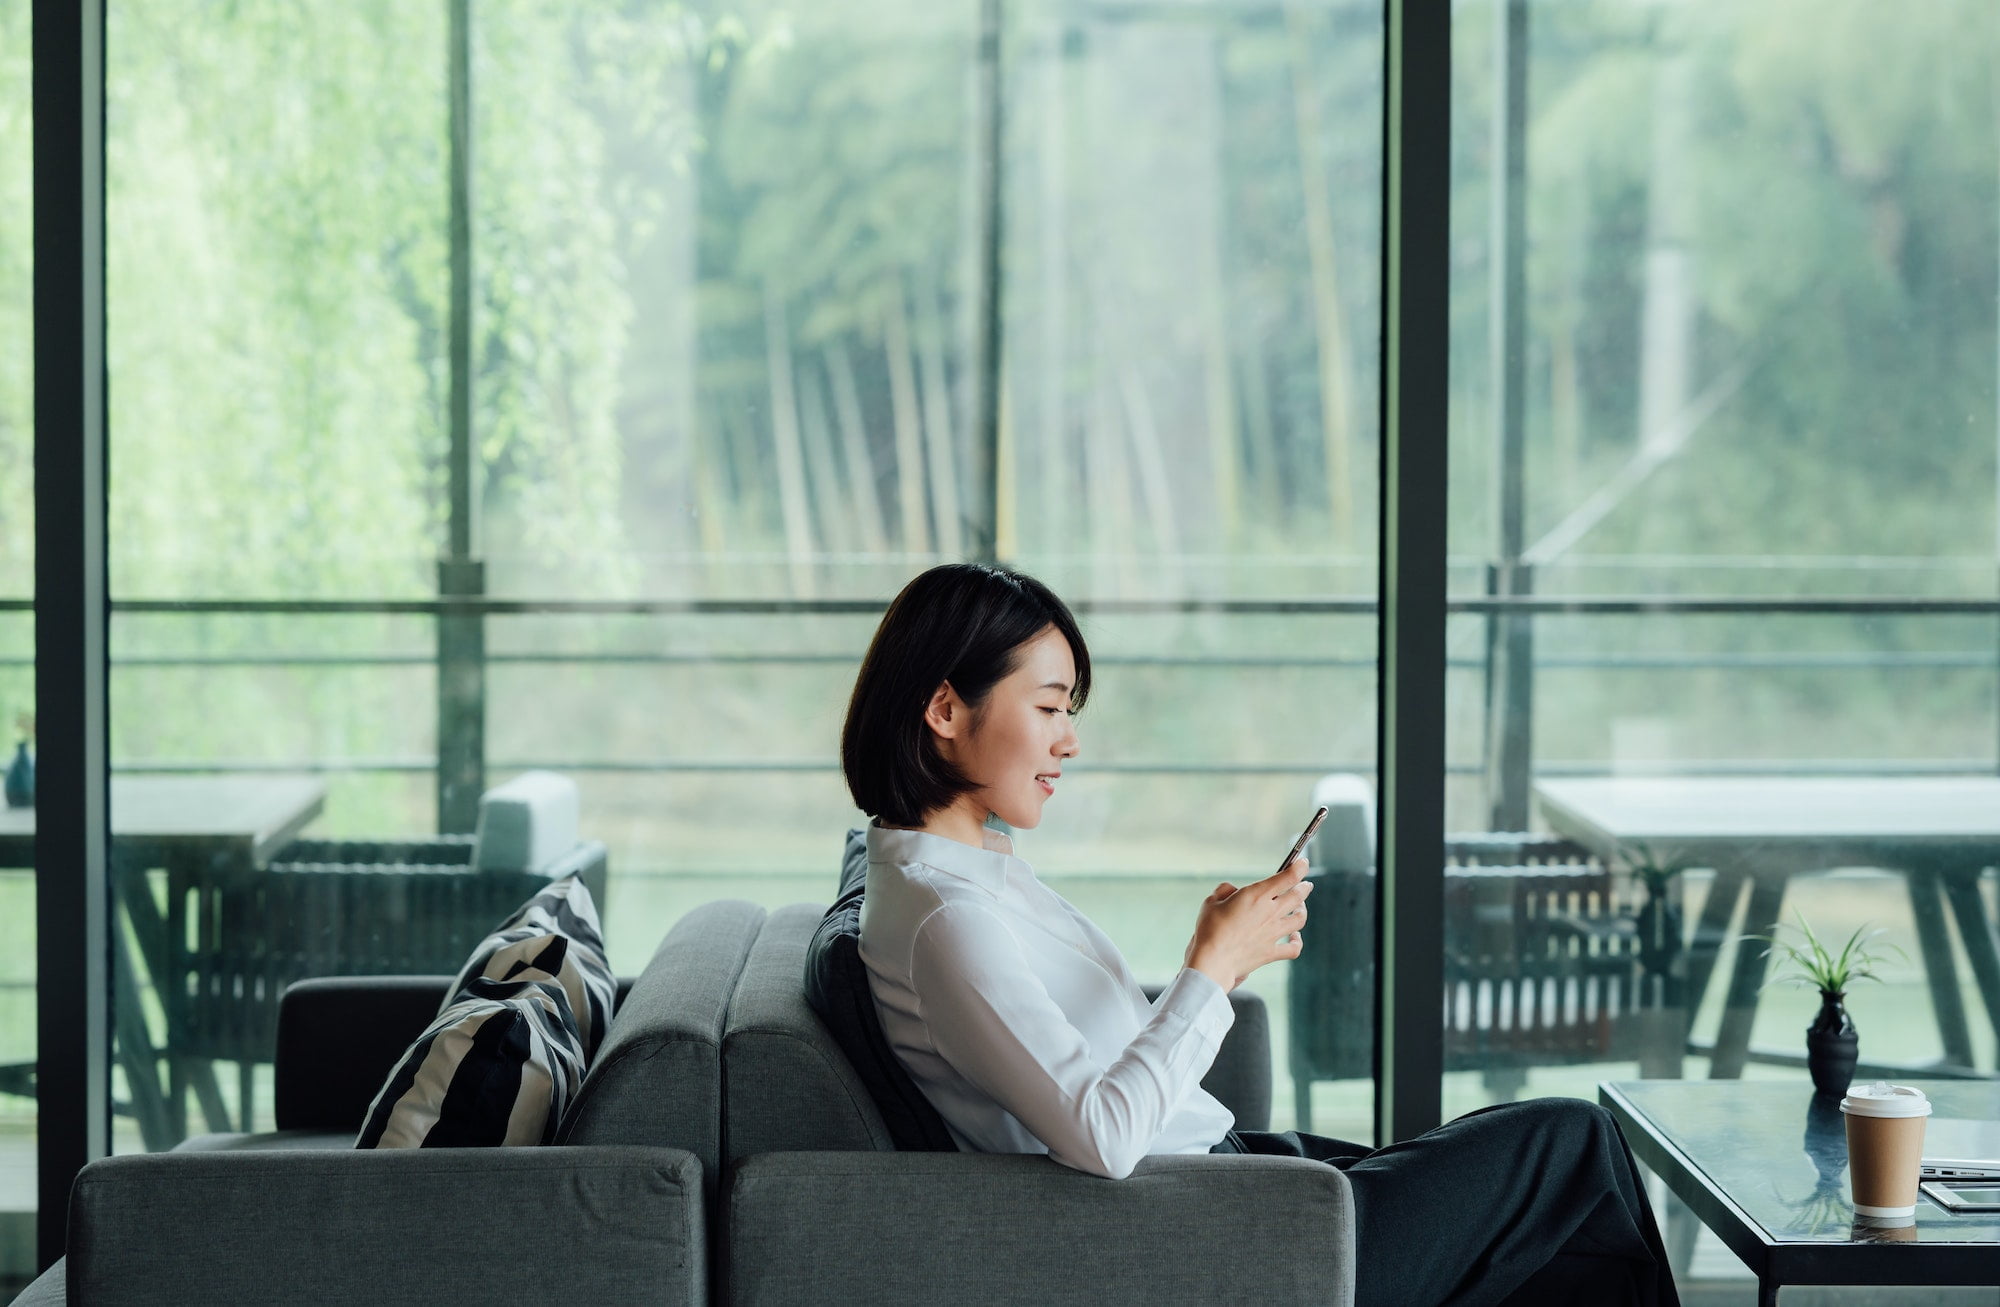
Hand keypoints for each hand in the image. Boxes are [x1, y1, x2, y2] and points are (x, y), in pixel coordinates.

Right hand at [1183, 856, 1311, 991]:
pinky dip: (1297, 942)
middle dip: (1304, 887)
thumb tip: (1232, 890)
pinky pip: (1293, 948)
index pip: (1288, 877)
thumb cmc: (1210, 929)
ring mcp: (1273, 933)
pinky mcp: (1271, 951)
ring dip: (1302, 910)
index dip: (1299, 867)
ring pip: (1299, 919)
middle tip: (1306, 884)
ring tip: (1301, 907)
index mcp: (1257, 895)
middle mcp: (1270, 912)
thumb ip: (1224, 890)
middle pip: (1298, 896)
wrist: (1213, 961)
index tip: (1303, 863)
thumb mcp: (1211, 902)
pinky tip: (1295, 938)